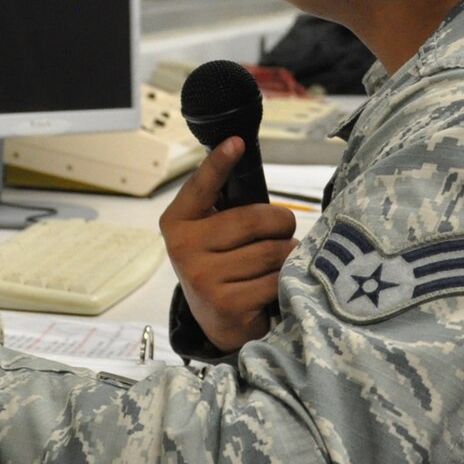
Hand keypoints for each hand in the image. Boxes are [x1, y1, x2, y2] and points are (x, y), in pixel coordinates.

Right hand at [159, 138, 297, 352]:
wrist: (215, 321)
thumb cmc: (221, 264)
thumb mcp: (211, 232)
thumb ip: (224, 206)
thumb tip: (247, 166)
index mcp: (177, 221)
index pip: (201, 186)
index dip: (219, 163)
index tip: (235, 142)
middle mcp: (184, 248)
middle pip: (256, 220)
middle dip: (281, 224)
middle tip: (281, 232)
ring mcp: (204, 277)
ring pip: (273, 252)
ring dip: (286, 256)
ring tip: (275, 264)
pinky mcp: (227, 304)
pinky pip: (276, 280)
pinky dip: (285, 282)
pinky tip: (274, 287)